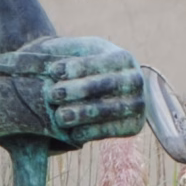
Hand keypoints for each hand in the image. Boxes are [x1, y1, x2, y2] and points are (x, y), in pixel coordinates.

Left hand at [23, 36, 143, 144]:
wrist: (104, 92)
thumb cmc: (84, 69)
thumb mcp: (76, 53)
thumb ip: (63, 52)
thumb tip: (46, 59)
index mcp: (123, 58)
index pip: (102, 61)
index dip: (79, 66)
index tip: (54, 71)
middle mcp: (136, 80)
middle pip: (108, 85)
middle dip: (79, 90)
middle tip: (53, 95)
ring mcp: (138, 105)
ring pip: (111, 110)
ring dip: (84, 114)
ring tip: (60, 116)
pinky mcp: (134, 126)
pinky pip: (113, 131)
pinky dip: (93, 132)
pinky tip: (73, 133)